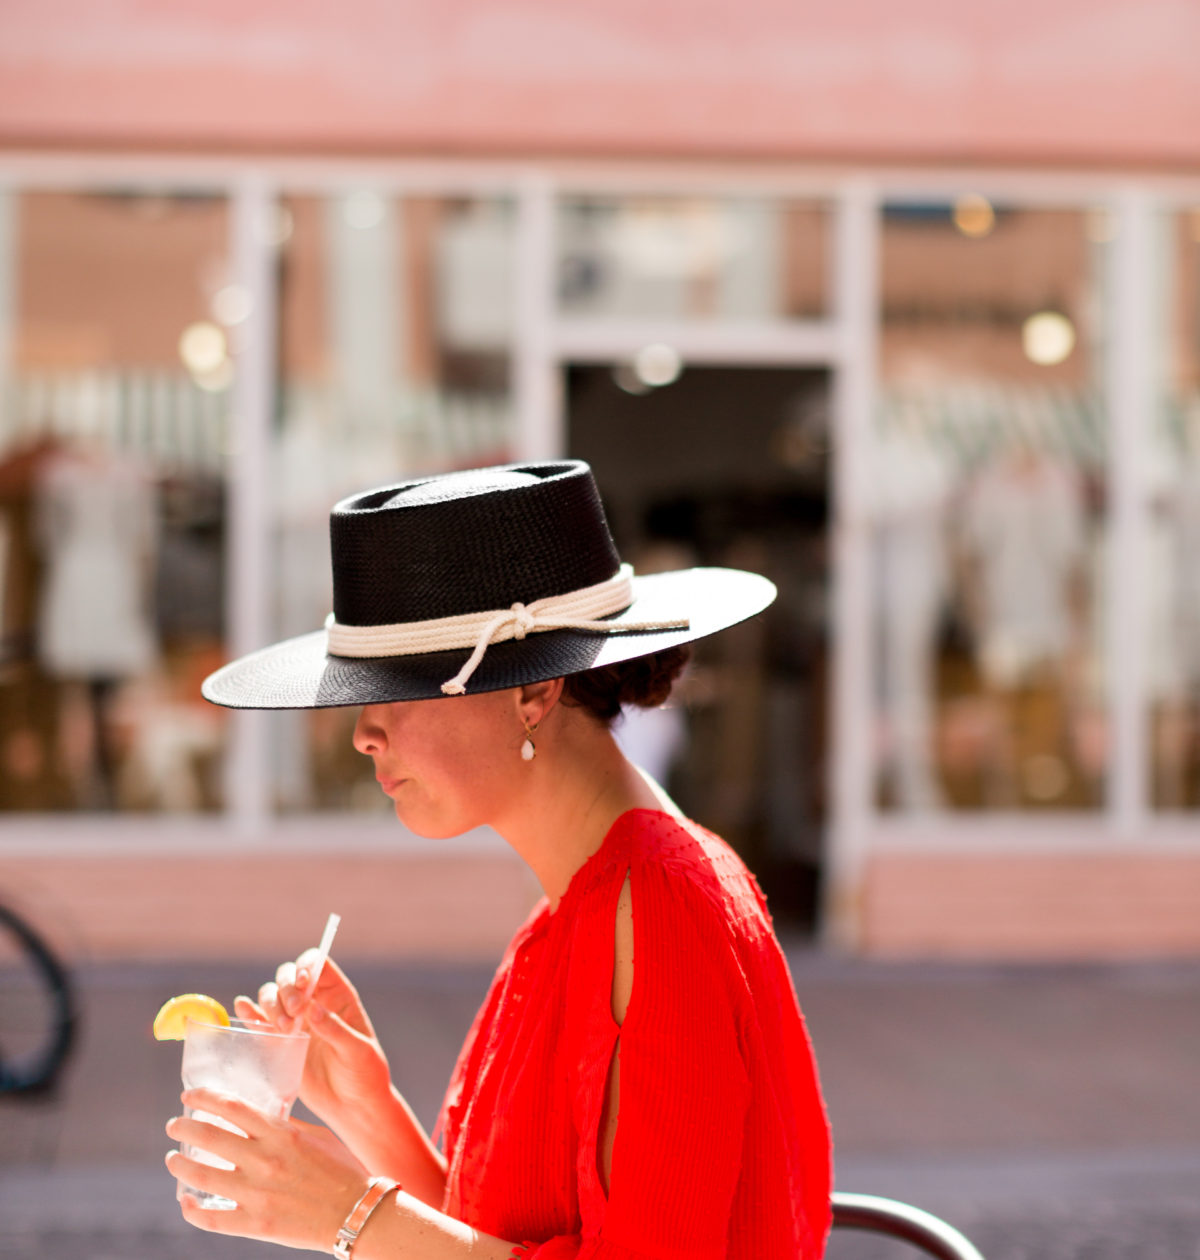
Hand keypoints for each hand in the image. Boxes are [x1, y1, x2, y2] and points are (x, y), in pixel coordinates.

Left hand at [166, 1087, 369, 1249]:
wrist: (356, 1212)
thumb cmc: (342, 1169)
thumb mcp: (317, 1135)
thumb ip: (286, 1126)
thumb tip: (262, 1116)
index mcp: (281, 1133)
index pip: (233, 1107)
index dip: (205, 1098)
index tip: (188, 1096)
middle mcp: (265, 1159)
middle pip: (210, 1136)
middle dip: (184, 1128)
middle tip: (174, 1126)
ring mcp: (257, 1193)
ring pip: (202, 1175)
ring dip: (180, 1166)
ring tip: (173, 1160)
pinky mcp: (255, 1224)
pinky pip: (212, 1218)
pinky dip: (193, 1209)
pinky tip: (186, 1202)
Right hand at [236, 952, 391, 1131]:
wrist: (353, 1106)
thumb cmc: (365, 1074)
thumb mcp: (358, 1051)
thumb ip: (336, 1030)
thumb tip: (312, 1008)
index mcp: (339, 996)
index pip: (318, 964)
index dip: (307, 966)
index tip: (303, 984)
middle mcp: (315, 1002)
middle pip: (289, 976)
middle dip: (286, 987)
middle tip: (294, 1011)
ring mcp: (296, 1021)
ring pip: (272, 995)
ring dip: (270, 1004)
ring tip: (285, 1029)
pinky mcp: (280, 1042)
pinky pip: (260, 1021)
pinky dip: (250, 1013)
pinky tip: (244, 1008)